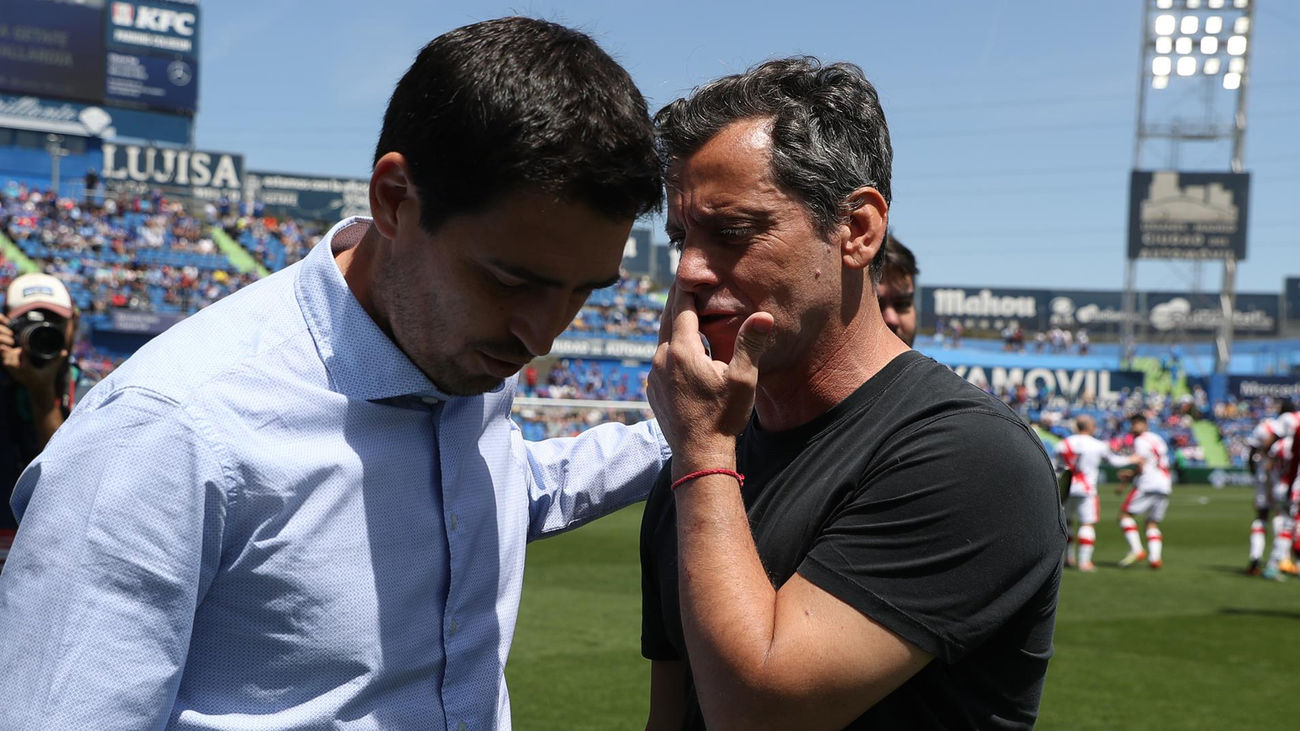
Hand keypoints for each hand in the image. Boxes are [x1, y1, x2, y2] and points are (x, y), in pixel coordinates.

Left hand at [0, 314, 65, 393]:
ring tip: (18, 351)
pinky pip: (6, 363)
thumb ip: (58, 360)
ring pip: (6, 361)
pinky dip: (7, 358)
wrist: (39, 389)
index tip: (25, 341)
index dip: (23, 348)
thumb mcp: (53, 369)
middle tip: (22, 348)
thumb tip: (65, 351)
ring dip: (10, 355)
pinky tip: (14, 355)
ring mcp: (15, 373)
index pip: (23, 356)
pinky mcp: (12, 373)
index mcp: (28, 370)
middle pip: (10, 359)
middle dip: (15, 352)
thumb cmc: (47, 378)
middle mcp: (19, 372)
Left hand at [647, 286, 773, 475]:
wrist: (699, 455)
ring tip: (684, 311)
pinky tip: (681, 349)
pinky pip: (659, 359)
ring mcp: (654, 375)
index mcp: (682, 350)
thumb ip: (749, 344)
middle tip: (684, 282)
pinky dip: (669, 347)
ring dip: (673, 324)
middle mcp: (662, 359)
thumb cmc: (723, 417)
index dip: (686, 287)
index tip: (689, 271)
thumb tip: (764, 315)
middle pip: (667, 318)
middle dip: (677, 300)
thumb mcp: (742, 378)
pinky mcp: (652, 389)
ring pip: (661, 339)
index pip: (681, 307)